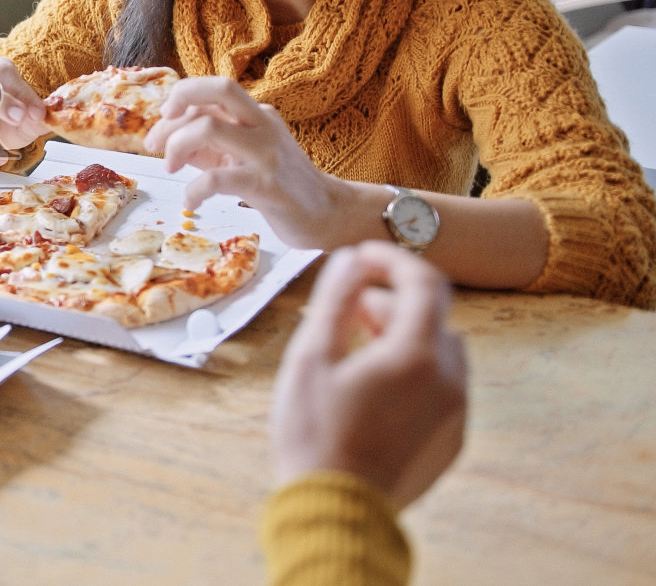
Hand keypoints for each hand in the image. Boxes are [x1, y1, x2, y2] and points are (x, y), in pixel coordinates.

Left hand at [143, 76, 347, 247]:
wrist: (327, 214)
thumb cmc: (279, 183)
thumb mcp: (241, 154)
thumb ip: (208, 143)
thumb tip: (165, 137)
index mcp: (255, 113)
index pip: (211, 90)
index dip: (178, 101)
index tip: (161, 126)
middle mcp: (263, 125)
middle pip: (219, 88)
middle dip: (177, 107)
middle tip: (157, 142)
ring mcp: (267, 153)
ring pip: (210, 128)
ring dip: (177, 147)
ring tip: (170, 170)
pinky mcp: (268, 186)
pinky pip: (218, 179)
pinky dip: (193, 190)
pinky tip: (191, 201)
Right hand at [270, 241, 467, 509]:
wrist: (336, 511)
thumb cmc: (315, 434)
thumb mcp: (311, 358)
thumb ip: (336, 300)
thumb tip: (351, 259)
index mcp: (417, 355)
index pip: (422, 283)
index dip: (392, 259)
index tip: (362, 255)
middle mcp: (450, 381)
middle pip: (432, 317)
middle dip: (392, 301)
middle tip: (348, 308)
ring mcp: (456, 413)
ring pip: (441, 352)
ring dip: (405, 337)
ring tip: (359, 349)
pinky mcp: (451, 440)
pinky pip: (442, 388)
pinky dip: (415, 372)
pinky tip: (374, 389)